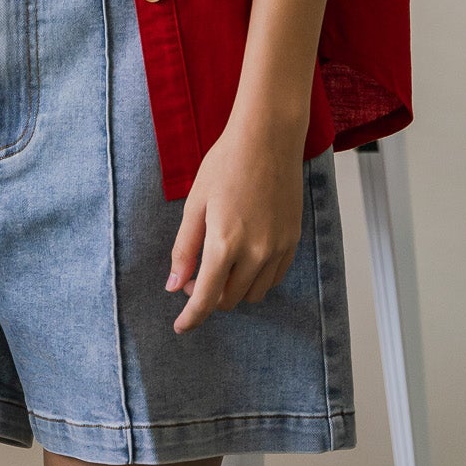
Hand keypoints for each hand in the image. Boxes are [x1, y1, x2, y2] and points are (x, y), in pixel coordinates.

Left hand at [165, 115, 305, 333]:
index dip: (191, 317)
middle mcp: (255, 252)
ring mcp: (278, 248)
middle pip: (229, 300)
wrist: (268, 138)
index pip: (205, 297)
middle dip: (209, 297)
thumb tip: (173, 286)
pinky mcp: (292, 240)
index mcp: (224, 242)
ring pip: (253, 294)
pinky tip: (244, 258)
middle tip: (195, 275)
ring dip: (233, 290)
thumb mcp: (195, 203)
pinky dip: (256, 279)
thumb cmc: (226, 163)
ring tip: (221, 264)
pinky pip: (274, 278)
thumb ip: (185, 248)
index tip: (181, 327)